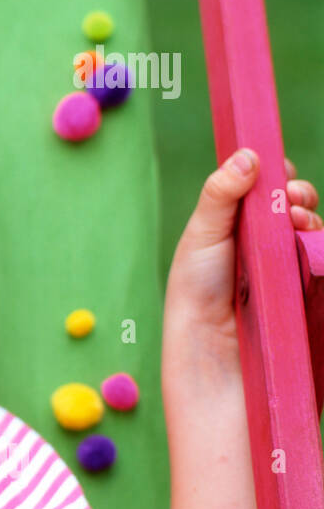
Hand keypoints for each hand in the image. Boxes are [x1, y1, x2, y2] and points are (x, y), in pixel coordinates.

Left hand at [165, 149, 319, 359]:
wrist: (214, 354)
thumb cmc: (198, 294)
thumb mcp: (202, 237)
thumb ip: (221, 195)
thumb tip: (248, 155)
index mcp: (236, 227)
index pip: (264, 189)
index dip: (276, 175)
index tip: (278, 170)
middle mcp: (263, 244)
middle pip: (295, 205)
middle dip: (298, 194)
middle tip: (290, 201)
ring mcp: (288, 267)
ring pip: (313, 230)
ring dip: (309, 218)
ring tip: (295, 225)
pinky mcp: (309, 290)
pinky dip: (323, 248)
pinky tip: (313, 246)